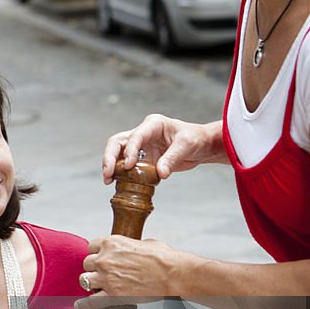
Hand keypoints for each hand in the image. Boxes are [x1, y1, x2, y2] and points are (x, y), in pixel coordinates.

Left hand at [81, 235, 179, 298]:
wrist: (173, 274)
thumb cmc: (163, 257)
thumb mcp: (145, 242)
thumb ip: (131, 245)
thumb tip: (132, 249)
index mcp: (112, 242)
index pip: (91, 246)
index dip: (97, 252)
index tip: (100, 257)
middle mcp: (105, 259)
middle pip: (86, 263)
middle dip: (94, 268)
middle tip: (102, 272)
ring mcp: (107, 278)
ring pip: (85, 280)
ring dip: (90, 283)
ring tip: (96, 286)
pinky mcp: (113, 295)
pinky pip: (91, 301)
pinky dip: (85, 304)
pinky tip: (80, 305)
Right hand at [102, 114, 223, 183]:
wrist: (202, 146)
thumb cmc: (196, 139)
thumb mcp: (186, 146)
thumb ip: (172, 158)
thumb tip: (160, 174)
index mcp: (153, 124)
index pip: (135, 136)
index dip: (130, 150)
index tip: (129, 166)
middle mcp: (143, 133)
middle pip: (118, 142)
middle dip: (110, 157)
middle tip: (108, 174)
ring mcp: (142, 146)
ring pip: (119, 153)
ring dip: (112, 166)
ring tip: (108, 181)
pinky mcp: (143, 159)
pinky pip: (128, 165)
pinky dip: (122, 174)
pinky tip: (118, 184)